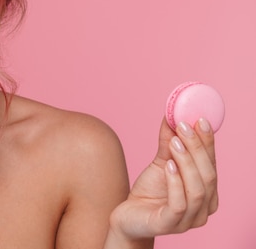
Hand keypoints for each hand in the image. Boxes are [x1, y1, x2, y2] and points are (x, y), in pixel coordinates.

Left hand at [110, 118, 217, 239]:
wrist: (128, 216)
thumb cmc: (150, 191)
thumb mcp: (161, 162)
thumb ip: (168, 142)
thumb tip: (172, 115)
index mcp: (208, 193)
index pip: (212, 164)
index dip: (208, 142)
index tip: (200, 119)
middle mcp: (203, 209)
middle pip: (209, 176)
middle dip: (197, 148)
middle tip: (183, 126)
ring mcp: (188, 220)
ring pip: (197, 190)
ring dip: (187, 163)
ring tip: (174, 143)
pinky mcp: (169, 225)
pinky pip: (179, 205)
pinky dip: (175, 183)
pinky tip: (168, 166)